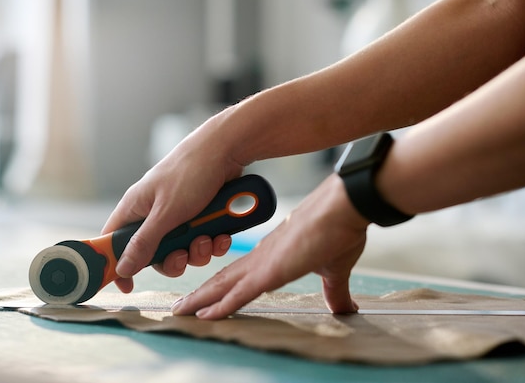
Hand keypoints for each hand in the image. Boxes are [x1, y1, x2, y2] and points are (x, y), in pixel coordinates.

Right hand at [101, 118, 244, 292]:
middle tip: (183, 256)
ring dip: (197, 250)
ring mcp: (178, 213)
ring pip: (182, 249)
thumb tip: (122, 268)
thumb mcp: (166, 213)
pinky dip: (213, 242)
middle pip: (153, 252)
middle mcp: (153, 212)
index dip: (116, 263)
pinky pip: (202, 239)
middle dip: (172, 259)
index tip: (125, 285)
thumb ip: (144, 242)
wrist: (228, 149)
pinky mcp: (200, 214)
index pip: (113, 240)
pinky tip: (222, 235)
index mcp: (135, 207)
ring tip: (209, 238)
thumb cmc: (191, 172)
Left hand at [171, 174, 369, 318]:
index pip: (239, 273)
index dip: (220, 285)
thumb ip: (334, 289)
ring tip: (180, 310)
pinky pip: (239, 293)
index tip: (205, 295)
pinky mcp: (270, 271)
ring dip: (200, 299)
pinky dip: (221, 305)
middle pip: (223, 278)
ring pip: (223, 285)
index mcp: (271, 255)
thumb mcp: (334, 268)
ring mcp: (263, 263)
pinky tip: (205, 315)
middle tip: (181, 305)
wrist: (342, 208)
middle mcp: (261, 257)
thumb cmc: (337, 230)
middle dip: (201, 294)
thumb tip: (344, 306)